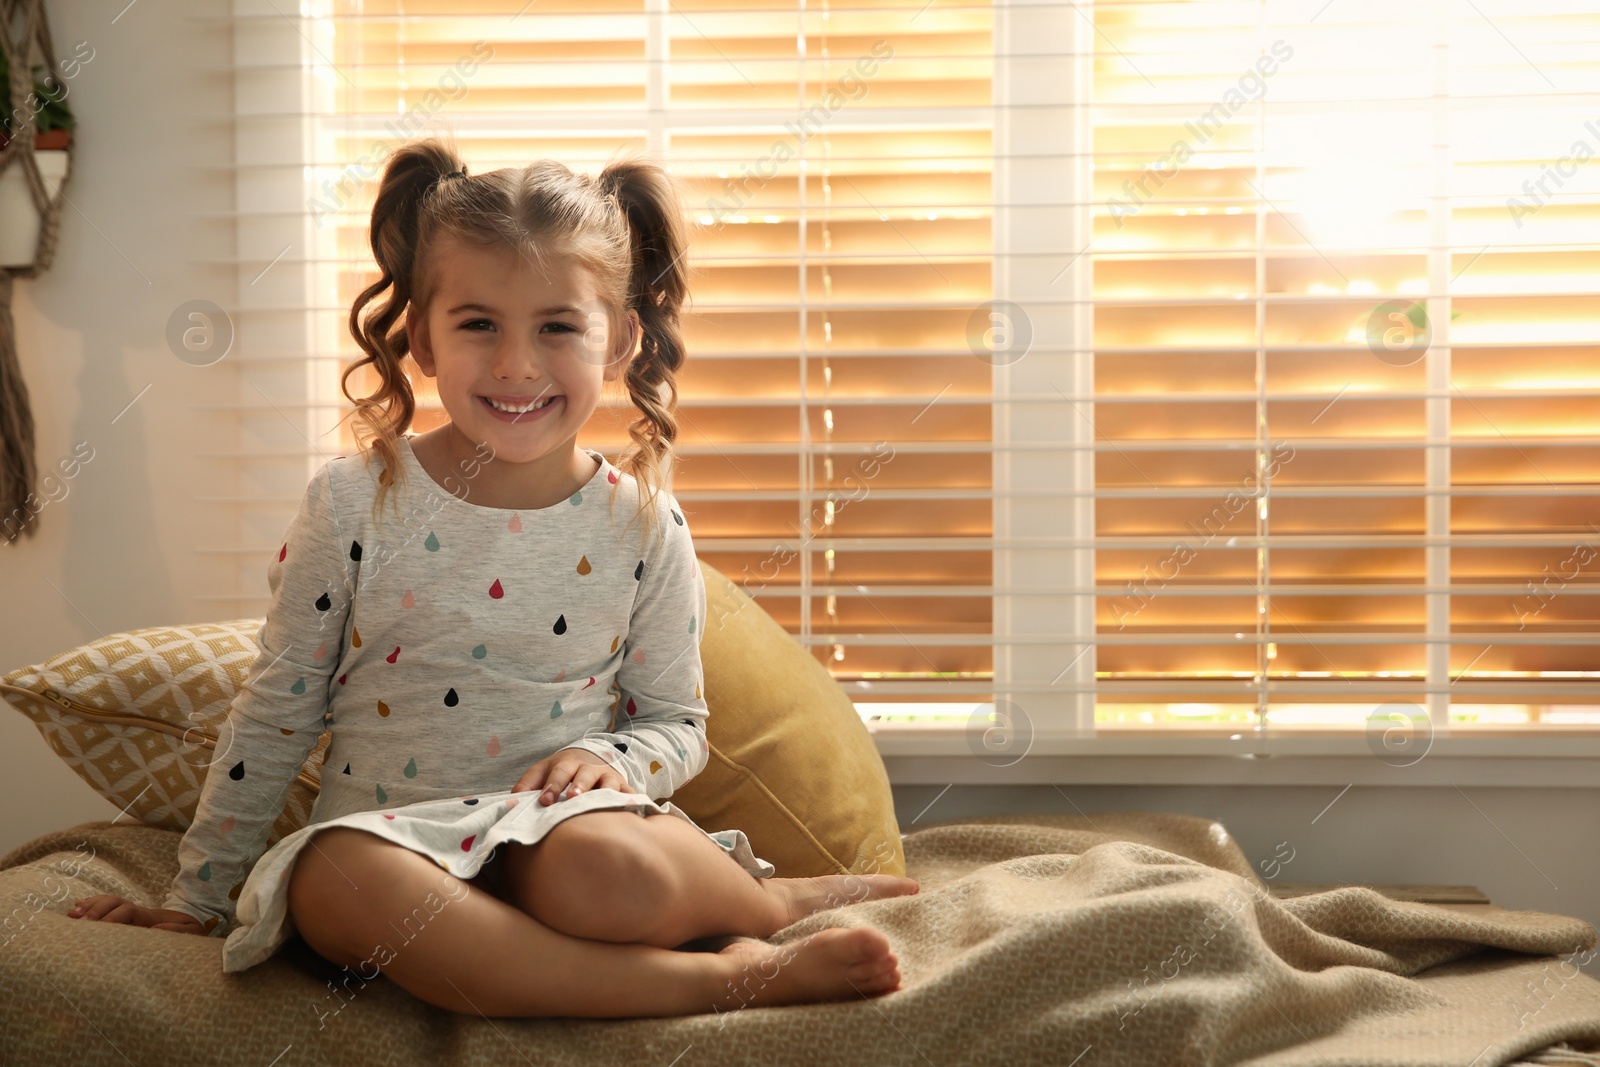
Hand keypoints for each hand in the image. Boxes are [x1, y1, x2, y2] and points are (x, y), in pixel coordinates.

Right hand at [67, 894, 217, 935]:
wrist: (188, 927)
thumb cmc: (187, 932)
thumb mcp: (190, 931)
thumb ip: (177, 930)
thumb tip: (157, 928)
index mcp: (149, 917)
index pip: (128, 911)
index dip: (113, 918)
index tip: (101, 929)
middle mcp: (135, 913)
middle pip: (113, 903)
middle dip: (96, 911)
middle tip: (81, 925)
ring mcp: (128, 914)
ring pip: (106, 903)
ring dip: (89, 908)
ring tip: (71, 917)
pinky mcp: (122, 920)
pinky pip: (103, 908)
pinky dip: (89, 907)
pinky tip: (74, 912)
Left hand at [512, 747, 633, 805]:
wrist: (590, 757)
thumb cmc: (561, 772)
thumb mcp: (542, 771)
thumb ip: (527, 785)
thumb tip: (512, 801)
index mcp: (566, 763)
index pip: (558, 773)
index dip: (552, 786)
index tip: (544, 800)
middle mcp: (588, 768)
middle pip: (584, 774)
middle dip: (578, 786)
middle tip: (572, 798)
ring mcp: (607, 777)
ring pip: (608, 782)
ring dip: (603, 791)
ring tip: (599, 802)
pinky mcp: (622, 787)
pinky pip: (629, 793)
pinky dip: (631, 800)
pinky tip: (633, 809)